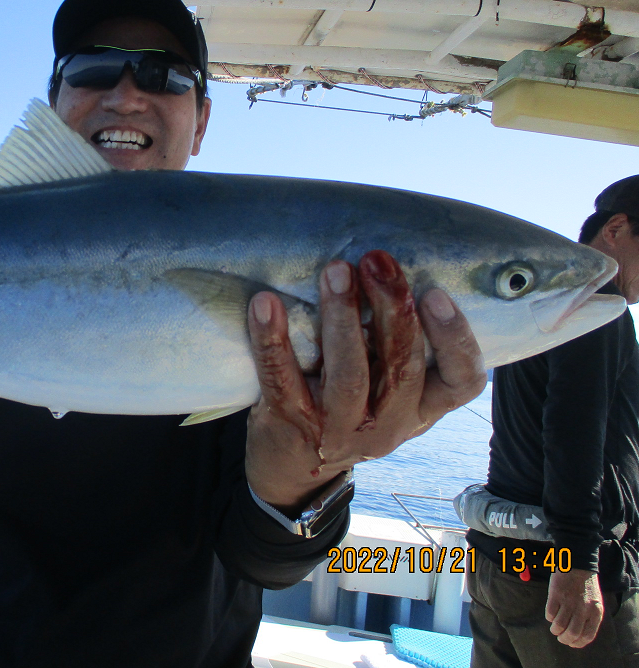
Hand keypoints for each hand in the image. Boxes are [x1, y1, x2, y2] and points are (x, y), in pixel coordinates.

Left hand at [244, 250, 485, 511]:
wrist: (292, 467)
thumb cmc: (349, 408)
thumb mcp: (388, 394)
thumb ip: (399, 351)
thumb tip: (395, 272)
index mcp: (420, 409)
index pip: (462, 382)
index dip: (456, 339)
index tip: (437, 293)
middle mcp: (388, 424)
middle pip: (401, 367)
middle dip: (392, 308)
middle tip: (378, 260)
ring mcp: (338, 428)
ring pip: (349, 373)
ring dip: (342, 317)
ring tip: (336, 271)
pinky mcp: (291, 423)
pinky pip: (281, 378)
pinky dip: (272, 339)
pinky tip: (265, 303)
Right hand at [546, 568, 603, 647]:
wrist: (578, 564)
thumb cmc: (586, 586)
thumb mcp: (594, 604)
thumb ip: (589, 618)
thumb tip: (578, 635)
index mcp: (595, 612)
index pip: (587, 636)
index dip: (578, 643)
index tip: (571, 643)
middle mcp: (583, 609)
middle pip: (572, 633)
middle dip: (564, 639)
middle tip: (560, 638)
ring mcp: (568, 601)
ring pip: (559, 625)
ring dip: (555, 630)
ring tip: (554, 628)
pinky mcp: (556, 594)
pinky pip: (550, 613)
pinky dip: (549, 617)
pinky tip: (551, 615)